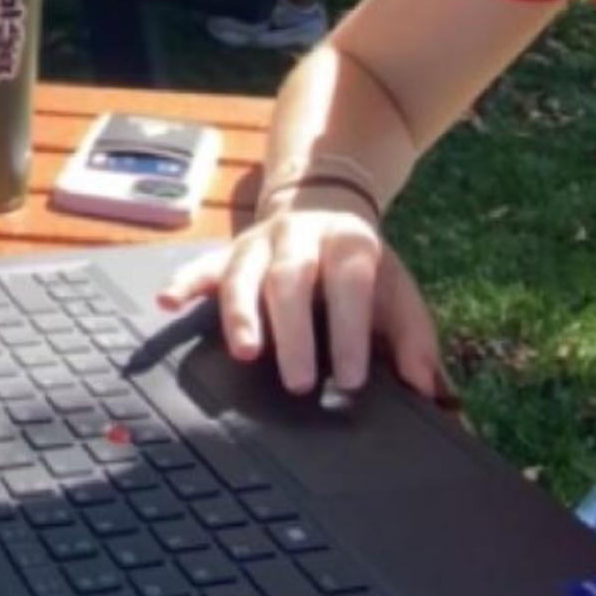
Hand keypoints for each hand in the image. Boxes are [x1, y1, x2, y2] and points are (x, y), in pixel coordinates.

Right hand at [157, 192, 442, 399]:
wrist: (326, 205)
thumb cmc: (362, 266)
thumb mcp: (397, 292)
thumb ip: (414, 340)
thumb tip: (428, 390)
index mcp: (349, 243)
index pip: (350, 282)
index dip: (351, 329)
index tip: (352, 379)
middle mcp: (300, 237)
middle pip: (292, 278)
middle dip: (294, 330)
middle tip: (299, 382)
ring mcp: (259, 242)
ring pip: (244, 271)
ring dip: (240, 312)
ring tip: (244, 352)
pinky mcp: (230, 253)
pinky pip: (203, 265)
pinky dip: (185, 282)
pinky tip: (168, 301)